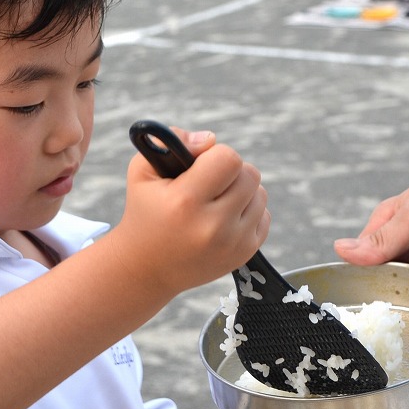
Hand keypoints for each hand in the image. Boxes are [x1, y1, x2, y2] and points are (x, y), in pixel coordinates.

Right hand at [119, 129, 269, 294]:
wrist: (146, 269)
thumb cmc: (145, 212)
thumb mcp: (143, 172)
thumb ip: (175, 141)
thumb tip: (211, 140)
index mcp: (185, 202)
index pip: (228, 159)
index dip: (215, 155)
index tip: (200, 167)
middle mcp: (213, 226)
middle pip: (250, 174)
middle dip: (231, 172)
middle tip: (208, 184)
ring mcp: (232, 243)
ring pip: (260, 194)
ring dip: (241, 191)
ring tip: (215, 201)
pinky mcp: (245, 253)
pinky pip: (265, 215)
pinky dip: (248, 211)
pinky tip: (224, 218)